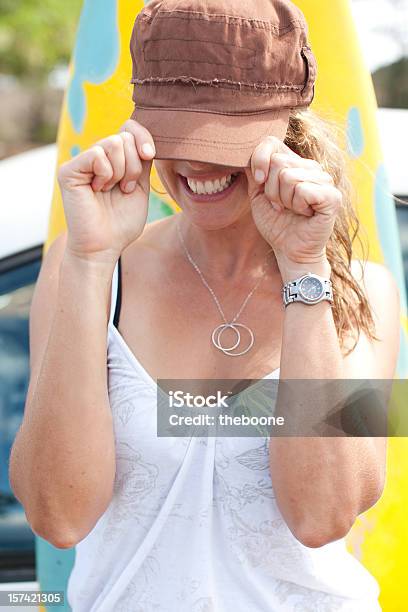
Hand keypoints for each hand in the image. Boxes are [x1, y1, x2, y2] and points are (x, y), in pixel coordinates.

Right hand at [57, 119, 155, 264]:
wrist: (104, 247)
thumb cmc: (121, 223)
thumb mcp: (140, 187)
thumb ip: (141, 161)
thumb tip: (143, 137)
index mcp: (113, 159)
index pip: (129, 128)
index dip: (143, 137)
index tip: (150, 155)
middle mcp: (96, 157)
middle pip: (124, 136)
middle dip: (134, 165)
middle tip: (124, 188)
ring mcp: (81, 162)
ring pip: (113, 143)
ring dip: (121, 171)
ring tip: (112, 190)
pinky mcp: (69, 170)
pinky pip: (97, 154)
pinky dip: (106, 174)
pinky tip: (98, 190)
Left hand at [245, 136, 341, 267]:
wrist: (289, 249)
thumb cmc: (275, 222)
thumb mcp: (257, 194)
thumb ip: (254, 170)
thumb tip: (245, 149)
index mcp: (295, 163)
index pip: (271, 142)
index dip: (259, 162)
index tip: (259, 184)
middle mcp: (312, 167)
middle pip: (277, 162)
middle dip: (271, 189)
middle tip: (280, 205)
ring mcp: (325, 180)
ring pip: (288, 176)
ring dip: (284, 199)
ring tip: (292, 210)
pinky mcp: (332, 196)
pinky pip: (303, 189)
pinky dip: (297, 205)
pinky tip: (304, 213)